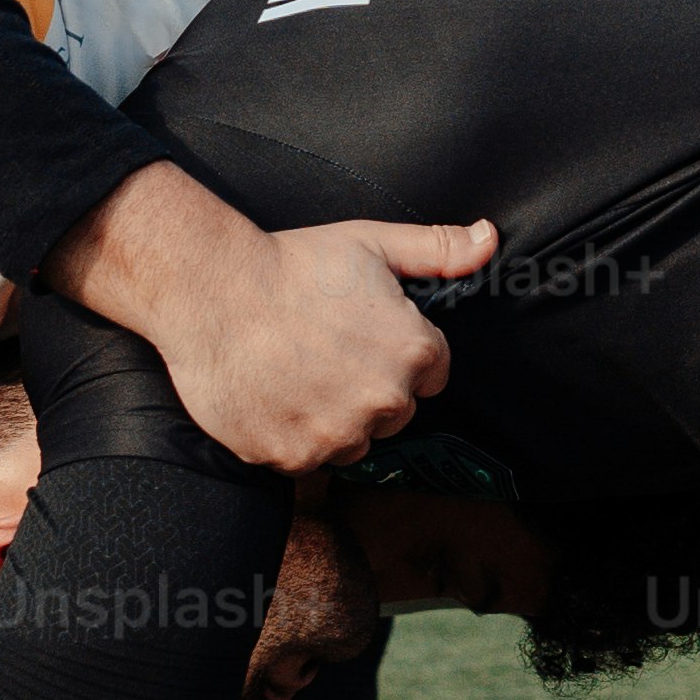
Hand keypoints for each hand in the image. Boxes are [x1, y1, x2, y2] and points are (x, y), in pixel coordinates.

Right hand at [55, 166, 491, 468]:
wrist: (211, 291)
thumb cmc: (291, 264)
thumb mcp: (372, 244)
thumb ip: (438, 251)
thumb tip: (489, 241)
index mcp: (414, 352)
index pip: (431, 373)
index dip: (397, 351)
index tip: (361, 334)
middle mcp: (384, 401)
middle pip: (394, 411)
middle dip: (368, 387)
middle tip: (321, 349)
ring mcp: (338, 434)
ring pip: (352, 439)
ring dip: (332, 417)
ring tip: (294, 372)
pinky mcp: (293, 457)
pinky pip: (306, 458)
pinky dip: (291, 435)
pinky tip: (271, 394)